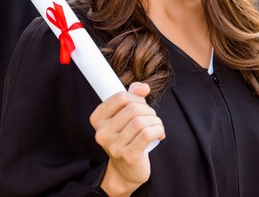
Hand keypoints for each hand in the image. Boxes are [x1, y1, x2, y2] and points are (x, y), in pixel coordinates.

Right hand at [90, 82, 164, 196]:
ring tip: (157, 126)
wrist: (126, 170)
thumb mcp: (125, 115)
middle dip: (148, 110)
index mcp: (98, 119)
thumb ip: (132, 96)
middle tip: (151, 118)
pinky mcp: (129, 156)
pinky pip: (148, 134)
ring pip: (141, 121)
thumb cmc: (126, 137)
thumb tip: (144, 87)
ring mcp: (114, 146)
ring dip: (155, 121)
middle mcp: (102, 133)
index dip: (136, 98)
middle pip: (132, 109)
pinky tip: (160, 133)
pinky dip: (158, 130)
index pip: (120, 97)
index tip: (142, 105)